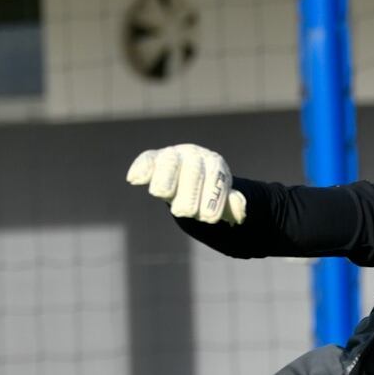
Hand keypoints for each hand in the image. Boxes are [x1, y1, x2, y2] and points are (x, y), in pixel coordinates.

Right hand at [126, 143, 248, 225]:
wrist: (191, 183)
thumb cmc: (209, 195)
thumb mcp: (225, 202)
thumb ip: (233, 206)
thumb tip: (239, 209)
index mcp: (215, 164)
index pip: (216, 177)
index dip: (213, 197)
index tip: (209, 218)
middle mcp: (194, 156)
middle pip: (192, 170)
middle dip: (189, 191)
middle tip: (184, 212)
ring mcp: (174, 156)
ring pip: (170, 163)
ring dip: (166, 179)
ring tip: (161, 193)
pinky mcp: (154, 160)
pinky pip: (147, 159)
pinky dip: (141, 168)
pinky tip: (134, 179)